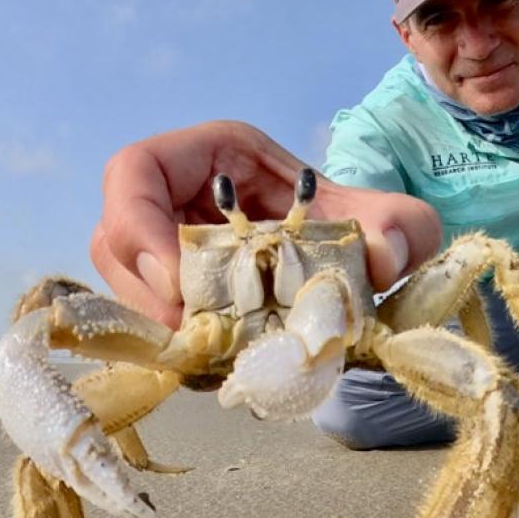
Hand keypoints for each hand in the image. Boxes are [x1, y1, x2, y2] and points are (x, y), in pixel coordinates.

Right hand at [92, 120, 441, 327]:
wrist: (354, 264)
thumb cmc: (356, 226)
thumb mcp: (387, 220)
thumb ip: (403, 227)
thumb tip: (385, 259)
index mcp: (211, 157)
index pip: (133, 172)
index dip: (139, 225)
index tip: (178, 283)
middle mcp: (176, 200)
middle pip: (114, 240)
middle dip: (147, 294)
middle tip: (197, 334)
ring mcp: (166, 251)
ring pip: (126, 287)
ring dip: (160, 326)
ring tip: (214, 350)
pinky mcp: (173, 296)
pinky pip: (149, 321)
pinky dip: (179, 346)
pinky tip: (218, 360)